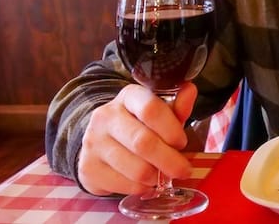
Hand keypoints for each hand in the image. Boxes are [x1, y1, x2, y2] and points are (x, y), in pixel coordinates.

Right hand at [77, 82, 198, 195]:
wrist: (101, 142)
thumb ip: (176, 107)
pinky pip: (125, 185)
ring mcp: (94, 143)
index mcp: (128, 97)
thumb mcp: (158, 113)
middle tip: (183, 169)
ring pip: (136, 168)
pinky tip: (145, 182)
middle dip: (169, 160)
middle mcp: (106, 116)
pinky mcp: (89, 168)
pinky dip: (142, 188)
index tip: (182, 142)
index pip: (150, 109)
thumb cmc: (137, 126)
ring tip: (162, 175)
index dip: (171, 129)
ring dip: (156, 177)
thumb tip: (189, 90)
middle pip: (143, 142)